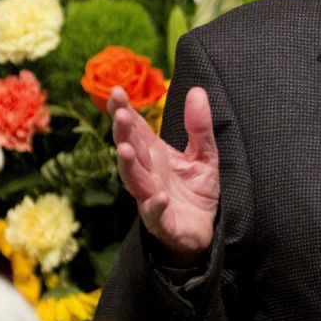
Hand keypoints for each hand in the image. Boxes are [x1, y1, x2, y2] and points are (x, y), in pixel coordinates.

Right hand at [111, 85, 219, 266]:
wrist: (204, 231)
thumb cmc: (196, 191)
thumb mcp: (204, 154)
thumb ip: (199, 126)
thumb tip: (197, 90)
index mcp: (154, 155)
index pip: (136, 129)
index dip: (124, 111)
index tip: (116, 91)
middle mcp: (148, 174)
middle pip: (131, 150)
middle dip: (124, 132)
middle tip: (121, 115)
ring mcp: (151, 197)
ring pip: (135, 180)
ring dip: (128, 166)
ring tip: (125, 150)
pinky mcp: (162, 222)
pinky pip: (155, 213)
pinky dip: (154, 205)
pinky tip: (158, 196)